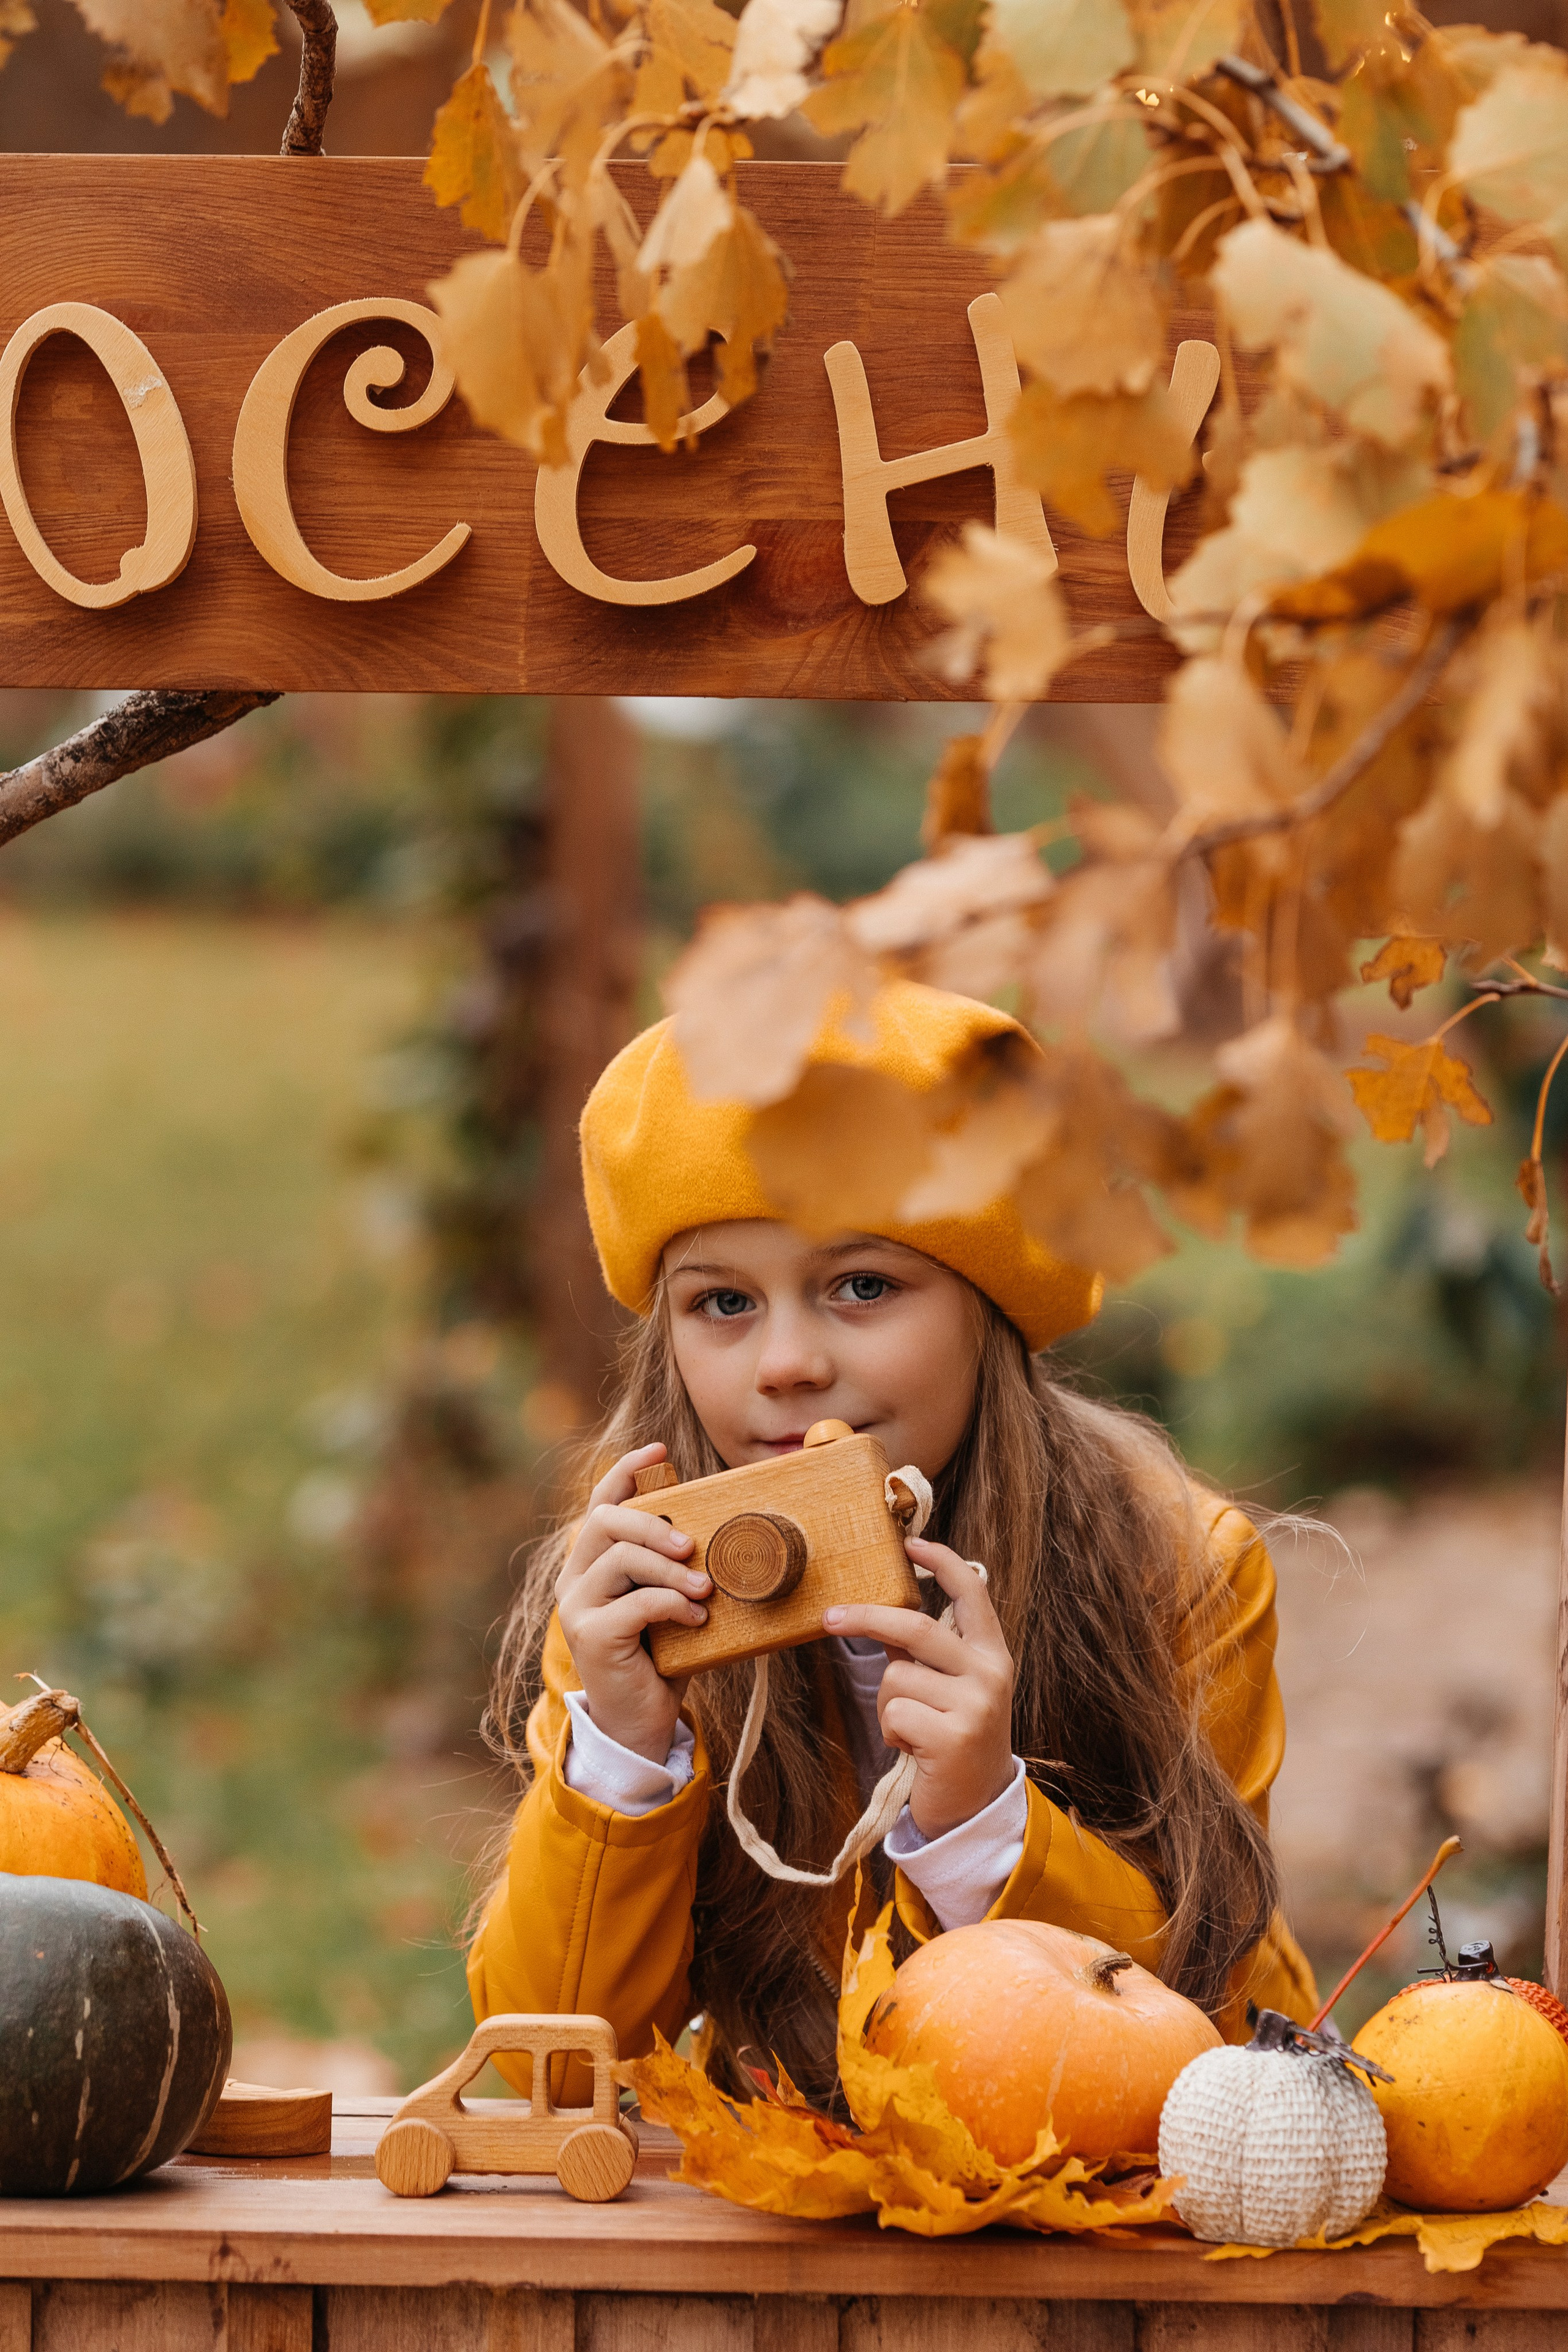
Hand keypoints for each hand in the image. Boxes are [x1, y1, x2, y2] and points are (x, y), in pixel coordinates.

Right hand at [555, 1444, 710, 1766]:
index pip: (600, 1503)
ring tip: (704, 1590)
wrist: (642, 1722)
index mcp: (592, 1563)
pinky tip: (695, 1620)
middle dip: (653, 1523)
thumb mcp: (669, 1602)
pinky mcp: (590, 1636)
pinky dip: (671, 1605)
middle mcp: (575, 1579)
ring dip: (670, 1570)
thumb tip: (717, 1529)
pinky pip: (635, 1603)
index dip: (624, 1471)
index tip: (658, 1449)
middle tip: (691, 1544)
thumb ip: (673, 1569)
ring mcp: (577, 1607)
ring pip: (621, 1559)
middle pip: (606, 1521)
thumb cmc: (662, 1657)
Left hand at [824, 1537, 1015, 1838]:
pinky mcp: (954, 1739)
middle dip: (866, 1618)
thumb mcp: (951, 1687)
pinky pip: (894, 1713)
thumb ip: (925, 1652)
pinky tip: (913, 1748)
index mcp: (993, 1653)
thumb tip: (881, 1609)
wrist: (975, 1807)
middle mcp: (990, 1674)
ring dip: (886, 1703)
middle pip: (916, 1626)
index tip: (910, 1544)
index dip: (943, 1562)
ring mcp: (976, 1706)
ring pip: (896, 1676)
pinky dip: (890, 1730)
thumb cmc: (952, 1737)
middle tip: (829, 1616)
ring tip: (910, 1727)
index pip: (973, 1593)